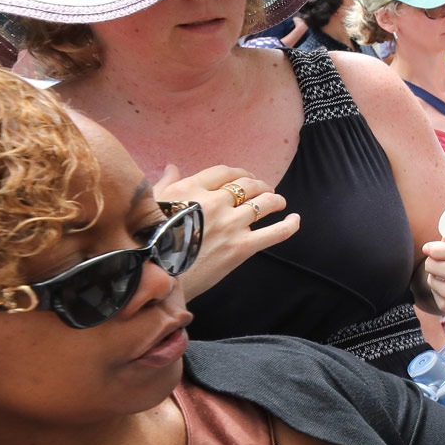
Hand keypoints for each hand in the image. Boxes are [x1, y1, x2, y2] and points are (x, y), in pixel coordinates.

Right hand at [159, 165, 300, 295]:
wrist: (154, 278)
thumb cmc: (149, 242)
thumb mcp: (151, 207)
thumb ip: (166, 184)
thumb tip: (173, 167)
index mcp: (191, 190)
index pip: (225, 172)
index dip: (240, 173)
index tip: (246, 177)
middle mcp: (213, 203)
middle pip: (248, 185)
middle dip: (260, 185)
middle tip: (265, 189)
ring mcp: (230, 224)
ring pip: (265, 203)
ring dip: (275, 200)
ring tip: (278, 202)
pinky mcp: (241, 247)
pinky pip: (276, 232)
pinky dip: (290, 224)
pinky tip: (295, 219)